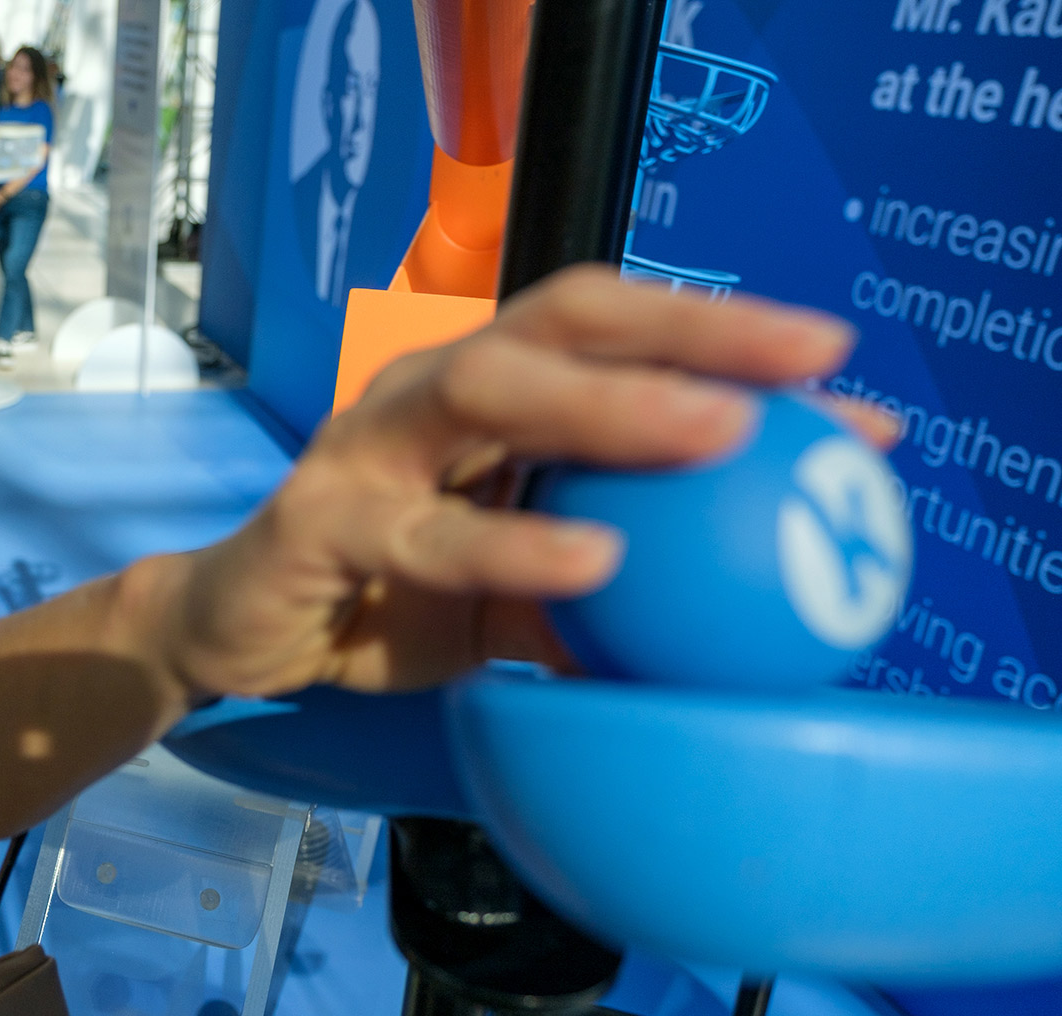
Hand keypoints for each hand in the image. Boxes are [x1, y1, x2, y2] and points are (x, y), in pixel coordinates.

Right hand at [157, 265, 860, 699]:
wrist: (240, 635)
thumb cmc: (386, 595)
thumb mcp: (514, 590)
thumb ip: (604, 586)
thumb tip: (740, 617)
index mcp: (485, 394)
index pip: (608, 331)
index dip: (717, 331)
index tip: (834, 365)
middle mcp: (428, 393)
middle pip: (560, 322)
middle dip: (689, 330)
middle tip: (803, 363)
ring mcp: (368, 446)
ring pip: (488, 393)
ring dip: (608, 407)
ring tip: (717, 432)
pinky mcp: (321, 520)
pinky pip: (424, 530)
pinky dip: (512, 540)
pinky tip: (595, 561)